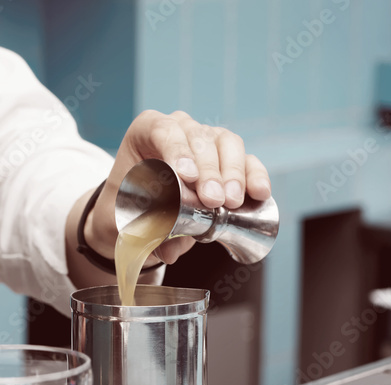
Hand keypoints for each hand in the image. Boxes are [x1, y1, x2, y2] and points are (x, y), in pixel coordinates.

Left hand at [85, 110, 271, 265]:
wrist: (143, 212)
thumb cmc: (133, 205)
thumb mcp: (130, 214)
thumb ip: (147, 228)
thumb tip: (170, 249)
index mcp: (148, 129)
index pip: (164, 131)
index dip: (177, 150)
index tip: (186, 177)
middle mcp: (181, 128)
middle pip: (200, 138)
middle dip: (208, 170)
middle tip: (212, 200)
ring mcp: (209, 140)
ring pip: (227, 144)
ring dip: (233, 173)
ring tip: (232, 202)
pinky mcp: (231, 158)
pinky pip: (248, 161)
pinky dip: (255, 176)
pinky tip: (260, 193)